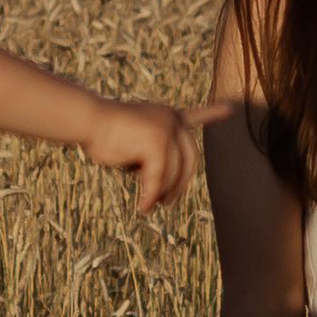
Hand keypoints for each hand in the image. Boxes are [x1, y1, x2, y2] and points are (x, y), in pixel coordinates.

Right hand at [85, 98, 215, 214]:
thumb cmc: (101, 134)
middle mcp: (171, 120)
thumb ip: (151, 158)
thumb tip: (164, 191)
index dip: (212, 113)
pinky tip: (143, 207)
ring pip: (173, 173)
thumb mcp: (132, 144)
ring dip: (162, 193)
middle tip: (167, 203)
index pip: (194, 115)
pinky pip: (158, 178)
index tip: (230, 109)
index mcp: (165, 115)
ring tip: (150, 205)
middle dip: (180, 185)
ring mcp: (167, 130)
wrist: (86, 119)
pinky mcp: (158, 143)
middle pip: (190, 160)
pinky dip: (151, 195)